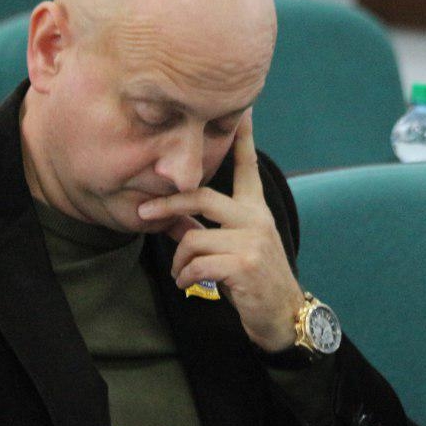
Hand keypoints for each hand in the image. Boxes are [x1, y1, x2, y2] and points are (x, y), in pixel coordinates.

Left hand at [137, 111, 303, 351]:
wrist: (283, 316)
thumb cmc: (254, 282)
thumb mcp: (236, 249)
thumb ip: (211, 230)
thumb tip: (171, 221)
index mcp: (255, 210)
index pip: (247, 167)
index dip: (244, 138)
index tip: (242, 109)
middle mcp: (257, 218)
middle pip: (201, 195)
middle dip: (167, 203)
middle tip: (142, 212)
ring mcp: (253, 240)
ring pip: (192, 237)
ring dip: (179, 261)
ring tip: (183, 274)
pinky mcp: (245, 263)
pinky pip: (197, 263)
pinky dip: (185, 277)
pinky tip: (190, 285)